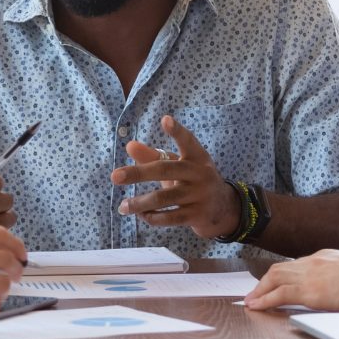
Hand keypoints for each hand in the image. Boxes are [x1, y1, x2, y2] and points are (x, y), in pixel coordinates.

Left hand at [111, 115, 241, 238]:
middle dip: (138, 173)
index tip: (165, 120)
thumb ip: (153, 156)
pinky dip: (153, 217)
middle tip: (114, 176)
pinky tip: (141, 215)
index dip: (177, 131)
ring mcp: (200, 195)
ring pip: (164, 198)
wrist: (223, 209)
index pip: (187, 141)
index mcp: (197, 156)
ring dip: (140, 203)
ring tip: (122, 207)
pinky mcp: (197, 215)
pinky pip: (170, 218)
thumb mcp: (178, 166)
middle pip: (165, 170)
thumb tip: (129, 146)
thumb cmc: (192, 181)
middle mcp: (200, 174)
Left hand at [244, 250, 338, 311]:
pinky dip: (264, 300)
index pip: (298, 264)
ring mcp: (309, 275)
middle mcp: (313, 262)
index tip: (277, 282)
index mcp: (326, 257)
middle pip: (281, 269)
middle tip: (256, 292)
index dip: (284, 275)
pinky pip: (279, 294)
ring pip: (274, 278)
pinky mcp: (308, 291)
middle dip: (266, 281)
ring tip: (252, 301)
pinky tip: (256, 306)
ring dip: (260, 290)